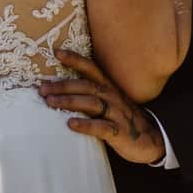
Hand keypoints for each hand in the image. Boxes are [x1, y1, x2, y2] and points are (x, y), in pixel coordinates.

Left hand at [38, 52, 165, 164]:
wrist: (151, 139)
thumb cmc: (123, 119)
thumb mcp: (110, 102)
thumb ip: (90, 95)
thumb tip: (59, 91)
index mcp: (109, 88)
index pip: (91, 69)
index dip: (75, 59)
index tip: (57, 52)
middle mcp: (112, 97)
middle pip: (86, 86)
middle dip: (63, 85)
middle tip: (41, 88)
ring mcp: (117, 114)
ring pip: (91, 103)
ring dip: (70, 101)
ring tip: (50, 102)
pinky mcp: (119, 132)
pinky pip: (101, 127)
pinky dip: (85, 125)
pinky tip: (70, 124)